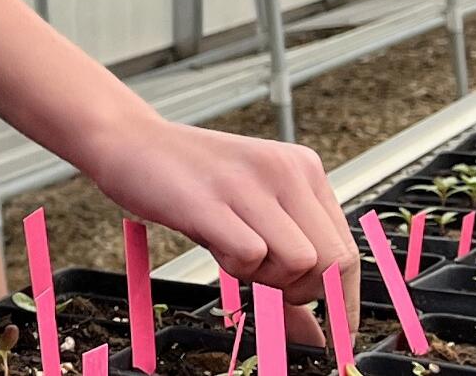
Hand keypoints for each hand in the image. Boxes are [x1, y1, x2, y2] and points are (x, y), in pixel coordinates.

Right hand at [78, 117, 357, 337]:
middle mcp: (284, 170)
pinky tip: (215, 244)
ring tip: (235, 254)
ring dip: (266, 277)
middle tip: (265, 280)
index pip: (347, 250)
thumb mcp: (249, 213)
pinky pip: (251, 255)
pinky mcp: (211, 199)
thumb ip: (286, 266)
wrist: (128, 139)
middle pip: (333, 261)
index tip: (331, 329)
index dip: (339, 299)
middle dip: (302, 290)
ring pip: (299, 262)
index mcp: (303, 169)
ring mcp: (248, 183)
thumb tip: (315, 336)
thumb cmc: (189, 180)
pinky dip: (235, 267)